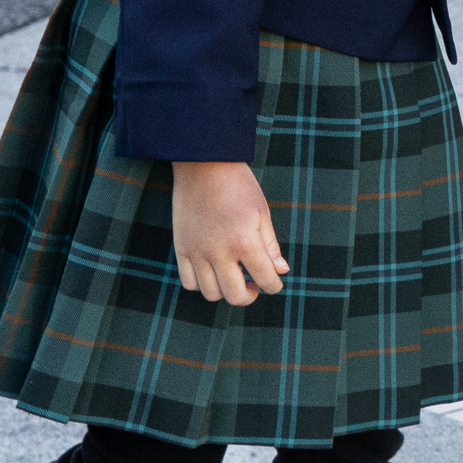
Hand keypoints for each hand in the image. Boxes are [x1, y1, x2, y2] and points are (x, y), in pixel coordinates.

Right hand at [171, 160, 287, 308]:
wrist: (204, 166)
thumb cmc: (238, 186)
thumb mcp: (262, 212)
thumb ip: (270, 246)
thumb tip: (281, 271)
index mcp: (245, 241)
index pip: (265, 279)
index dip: (275, 286)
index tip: (275, 283)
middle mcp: (219, 252)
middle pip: (235, 296)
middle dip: (250, 295)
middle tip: (254, 284)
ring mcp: (197, 252)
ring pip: (210, 294)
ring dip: (225, 291)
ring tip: (234, 277)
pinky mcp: (181, 249)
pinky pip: (189, 282)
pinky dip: (202, 284)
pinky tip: (213, 272)